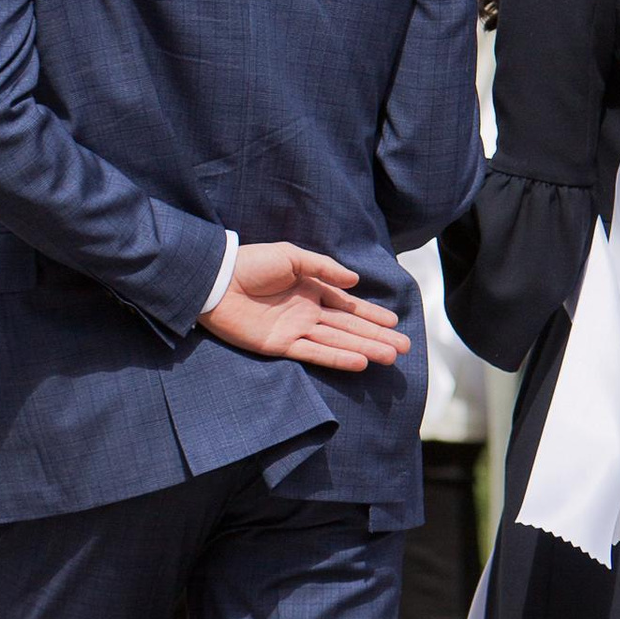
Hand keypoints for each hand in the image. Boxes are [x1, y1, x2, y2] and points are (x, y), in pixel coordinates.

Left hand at [201, 243, 410, 373]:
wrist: (217, 280)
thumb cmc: (252, 263)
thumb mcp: (292, 256)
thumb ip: (324, 268)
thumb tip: (354, 282)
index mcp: (311, 289)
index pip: (348, 305)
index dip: (371, 314)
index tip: (394, 324)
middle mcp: (307, 311)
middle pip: (348, 326)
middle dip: (376, 336)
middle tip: (402, 348)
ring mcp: (295, 329)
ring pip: (337, 341)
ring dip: (364, 349)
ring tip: (389, 357)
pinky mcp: (280, 345)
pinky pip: (313, 353)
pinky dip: (337, 358)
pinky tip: (359, 362)